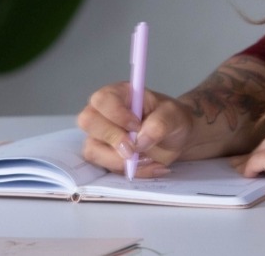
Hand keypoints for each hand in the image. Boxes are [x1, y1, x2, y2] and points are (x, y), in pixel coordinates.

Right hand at [77, 81, 194, 177]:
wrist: (177, 138)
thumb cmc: (172, 120)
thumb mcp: (174, 116)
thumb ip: (160, 124)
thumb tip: (140, 140)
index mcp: (120, 94)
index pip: (102, 99)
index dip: (116, 114)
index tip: (137, 125)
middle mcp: (104, 112)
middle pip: (88, 121)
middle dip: (112, 139)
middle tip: (135, 148)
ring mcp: (101, 135)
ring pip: (92, 149)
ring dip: (120, 160)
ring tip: (148, 158)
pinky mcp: (104, 155)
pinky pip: (105, 167)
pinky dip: (127, 170)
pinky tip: (149, 165)